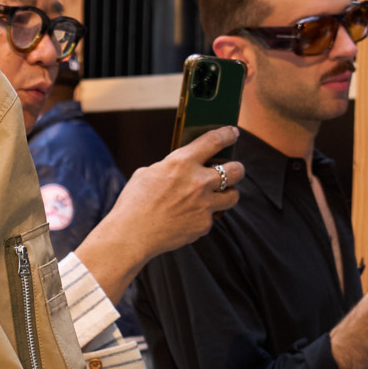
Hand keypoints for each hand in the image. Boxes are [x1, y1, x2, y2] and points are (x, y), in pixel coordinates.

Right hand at [78, 131, 243, 303]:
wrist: (130, 235)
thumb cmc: (133, 203)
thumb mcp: (148, 174)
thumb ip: (170, 167)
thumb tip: (180, 168)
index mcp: (182, 162)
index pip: (215, 140)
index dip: (228, 134)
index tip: (232, 133)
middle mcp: (199, 182)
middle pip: (237, 170)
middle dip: (237, 169)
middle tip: (233, 171)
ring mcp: (204, 205)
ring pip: (233, 196)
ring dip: (228, 194)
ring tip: (219, 196)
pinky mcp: (203, 225)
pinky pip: (211, 218)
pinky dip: (203, 217)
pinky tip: (189, 219)